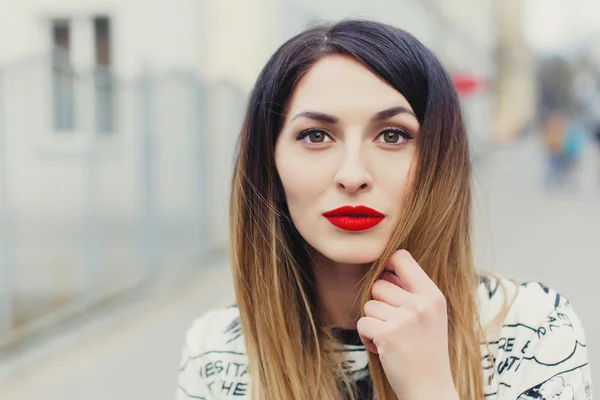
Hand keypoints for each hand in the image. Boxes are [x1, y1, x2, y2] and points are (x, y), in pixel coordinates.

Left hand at [356, 250, 458, 399]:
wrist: (430, 388)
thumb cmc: (427, 351)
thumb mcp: (430, 316)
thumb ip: (411, 292)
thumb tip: (384, 270)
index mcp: (433, 296)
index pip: (402, 258)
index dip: (388, 264)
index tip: (387, 277)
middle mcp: (420, 304)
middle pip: (379, 285)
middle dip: (380, 304)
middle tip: (394, 325)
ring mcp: (404, 319)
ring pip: (368, 305)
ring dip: (374, 322)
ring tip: (392, 338)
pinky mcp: (386, 335)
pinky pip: (362, 323)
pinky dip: (368, 338)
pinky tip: (384, 348)